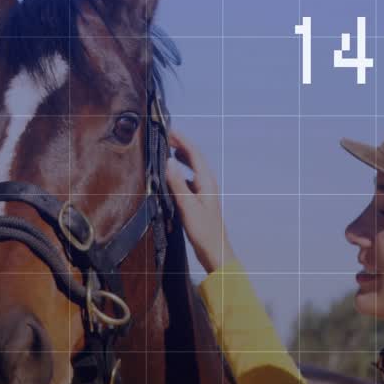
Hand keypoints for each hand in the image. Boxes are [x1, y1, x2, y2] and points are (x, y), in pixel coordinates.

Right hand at [166, 130, 235, 272]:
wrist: (216, 253)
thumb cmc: (204, 231)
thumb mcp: (188, 206)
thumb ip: (177, 184)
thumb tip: (168, 161)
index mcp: (206, 182)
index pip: (194, 154)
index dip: (182, 140)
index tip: (169, 130)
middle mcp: (207, 184)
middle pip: (195, 159)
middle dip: (182, 145)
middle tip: (166, 137)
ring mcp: (205, 193)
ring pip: (194, 169)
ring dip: (183, 158)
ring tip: (169, 150)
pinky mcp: (201, 202)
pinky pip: (191, 180)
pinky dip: (181, 173)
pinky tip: (174, 177)